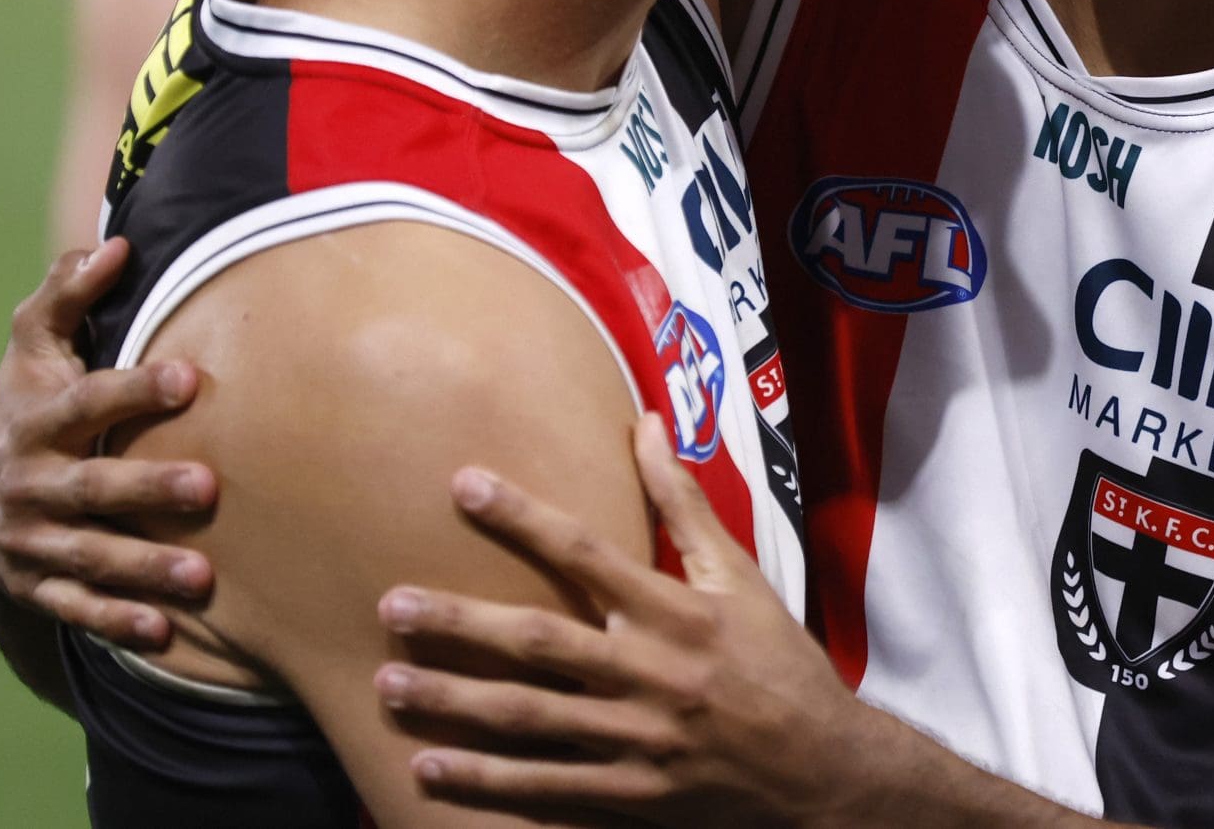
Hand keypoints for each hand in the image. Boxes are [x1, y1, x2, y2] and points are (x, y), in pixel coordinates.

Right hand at [0, 238, 218, 649]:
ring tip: (202, 577)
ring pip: (87, 558)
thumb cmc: (24, 406)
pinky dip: (115, 623)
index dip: (133, 390)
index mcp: (36, 421)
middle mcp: (29, 485)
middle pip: (90, 489)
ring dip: (142, 569)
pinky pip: (76, 610)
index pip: (86, 402)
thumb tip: (115, 243)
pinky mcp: (36, 587)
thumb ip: (67, 294)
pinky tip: (164, 633)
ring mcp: (30, 542)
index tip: (189, 378)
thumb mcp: (33, 348)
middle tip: (209, 488)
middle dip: (146, 490)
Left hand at [376, 414, 875, 827]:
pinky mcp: (633, 797)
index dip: (523, 517)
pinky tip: (427, 768)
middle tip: (392, 604)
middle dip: (461, 621)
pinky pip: (546, 790)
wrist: (824, 772)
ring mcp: (639, 740)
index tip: (463, 485)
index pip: (587, 552)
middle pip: (542, 642)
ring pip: (531, 719)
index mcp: (677, 612)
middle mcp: (653, 673)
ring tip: (389, 681)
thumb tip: (649, 423)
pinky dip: (485, 781)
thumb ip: (684, 503)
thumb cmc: (777, 662)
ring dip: (455, 700)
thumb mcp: (739, 577)